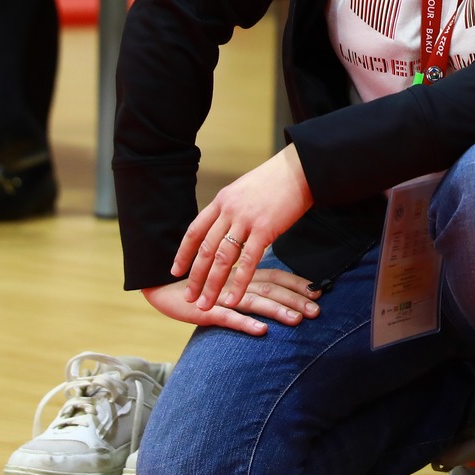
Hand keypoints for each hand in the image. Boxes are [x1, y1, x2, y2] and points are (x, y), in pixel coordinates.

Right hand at [142, 269, 320, 335]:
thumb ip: (248, 283)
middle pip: (271, 289)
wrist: (157, 283)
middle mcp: (234, 283)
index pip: (275, 276)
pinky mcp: (204, 311)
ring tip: (298, 320)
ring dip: (277, 310)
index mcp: (241, 274)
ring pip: (254, 301)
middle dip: (296, 299)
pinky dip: (245, 323)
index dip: (297, 284)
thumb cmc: (196, 285)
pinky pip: (227, 317)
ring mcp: (220, 296)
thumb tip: (275, 291)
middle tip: (317, 310)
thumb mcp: (225, 282)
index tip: (319, 292)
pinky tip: (262, 331)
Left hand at [172, 144, 313, 312]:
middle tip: (188, 297)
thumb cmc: (276, 180)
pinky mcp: (264, 229)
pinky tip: (233, 299)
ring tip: (205, 305)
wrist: (299, 169)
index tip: (175, 271)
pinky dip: (239, 283)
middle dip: (195, 277)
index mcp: (222, 201)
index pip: (195, 231)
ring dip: (212, 285)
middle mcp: (228, 211)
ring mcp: (245, 220)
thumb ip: (234, 208)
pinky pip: (248, 261)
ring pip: (222, 259)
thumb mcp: (245, 190)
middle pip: (206, 249)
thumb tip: (229, 226)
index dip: (184, 253)